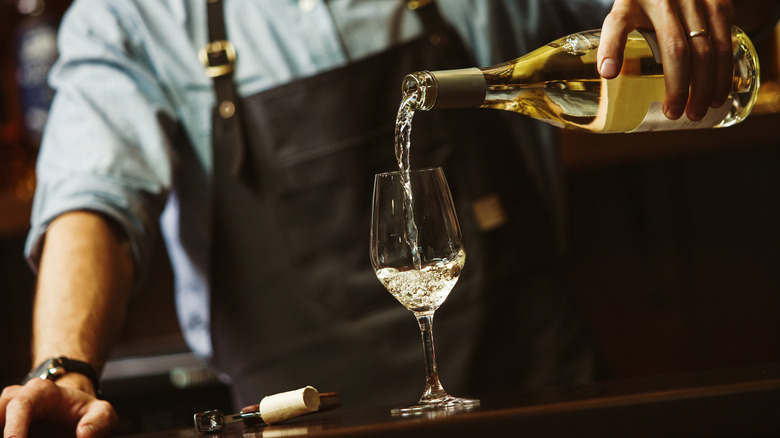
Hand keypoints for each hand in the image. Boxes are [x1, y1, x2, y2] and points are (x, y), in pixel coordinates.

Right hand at [1, 377, 116, 437]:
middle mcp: (17, 399)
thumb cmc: (83, 411)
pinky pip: (4, 431)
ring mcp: (7, 415)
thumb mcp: (101, 412)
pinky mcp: (7, 426)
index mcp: (40, 391)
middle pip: (1, 416)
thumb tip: (84, 435)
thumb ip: (99, 420)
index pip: (19, 405)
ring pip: (0, 424)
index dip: (14, 426)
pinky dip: (12, 436)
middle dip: (8, 434)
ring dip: (9, 435)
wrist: (71, 411)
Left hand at [597, 0, 734, 120]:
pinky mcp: (718, 2)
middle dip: (679, 88)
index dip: (614, 51)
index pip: (619, 26)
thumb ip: (613, 40)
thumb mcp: (624, 15)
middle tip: (677, 114)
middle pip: (676, 50)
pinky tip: (719, 90)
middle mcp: (665, 0)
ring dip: (706, 84)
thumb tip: (607, 73)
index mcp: (632, 4)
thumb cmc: (645, 2)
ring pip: (707, 48)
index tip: (610, 73)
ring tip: (701, 110)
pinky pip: (725, 39)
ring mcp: (695, 1)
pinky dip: (724, 69)